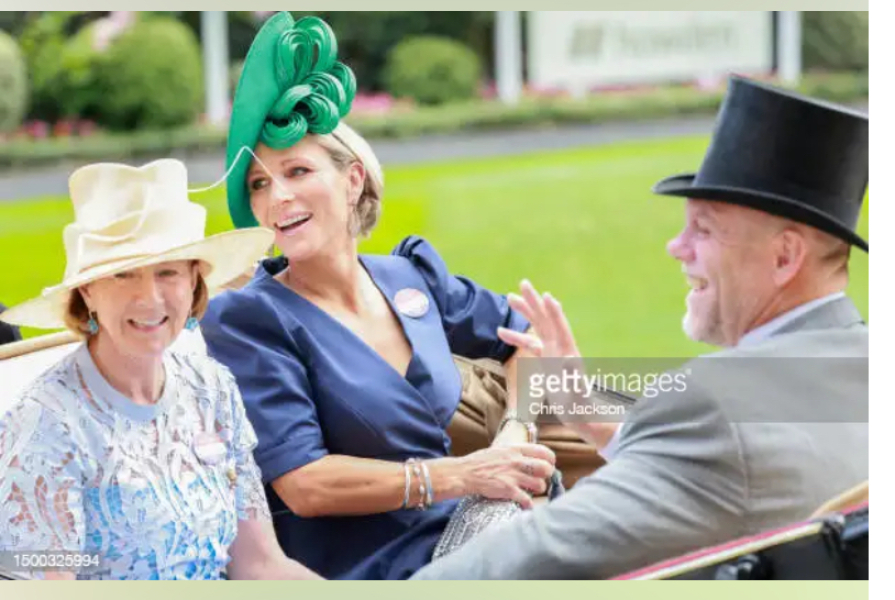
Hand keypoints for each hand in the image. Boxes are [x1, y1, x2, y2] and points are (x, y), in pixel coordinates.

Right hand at [458, 442, 555, 508]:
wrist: (465, 473)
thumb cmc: (480, 462)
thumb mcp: (499, 450)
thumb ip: (515, 453)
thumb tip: (529, 457)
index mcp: (515, 449)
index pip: (543, 452)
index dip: (550, 460)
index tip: (548, 464)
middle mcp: (516, 461)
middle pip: (546, 468)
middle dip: (547, 476)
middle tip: (541, 479)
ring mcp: (513, 476)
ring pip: (540, 485)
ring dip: (538, 490)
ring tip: (532, 490)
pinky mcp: (508, 490)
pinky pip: (527, 500)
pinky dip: (529, 504)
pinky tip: (526, 504)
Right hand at [497, 280, 620, 448]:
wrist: (579, 415)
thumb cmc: (579, 405)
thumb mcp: (576, 392)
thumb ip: (574, 377)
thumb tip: (569, 361)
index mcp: (568, 352)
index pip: (560, 327)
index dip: (553, 312)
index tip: (545, 296)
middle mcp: (560, 348)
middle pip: (546, 320)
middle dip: (534, 302)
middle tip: (523, 283)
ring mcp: (552, 352)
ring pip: (536, 327)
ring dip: (524, 312)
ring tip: (509, 298)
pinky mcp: (546, 360)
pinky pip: (529, 344)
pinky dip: (516, 337)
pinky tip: (500, 332)